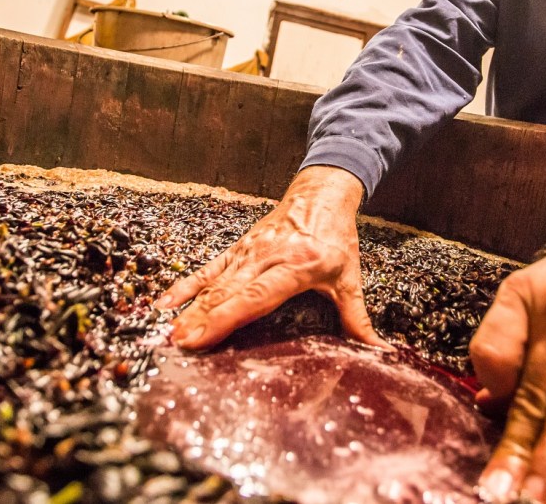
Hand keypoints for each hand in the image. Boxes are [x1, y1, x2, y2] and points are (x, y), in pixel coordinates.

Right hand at [158, 166, 384, 349]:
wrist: (321, 194)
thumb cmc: (336, 238)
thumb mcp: (350, 278)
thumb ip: (358, 319)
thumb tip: (381, 352)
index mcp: (295, 266)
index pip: (255, 296)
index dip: (226, 317)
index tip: (202, 337)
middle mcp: (265, 257)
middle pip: (227, 292)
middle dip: (200, 320)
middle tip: (176, 345)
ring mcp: (247, 252)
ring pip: (213, 282)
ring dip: (189, 308)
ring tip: (167, 332)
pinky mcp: (237, 249)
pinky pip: (207, 270)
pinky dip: (185, 286)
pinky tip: (164, 303)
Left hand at [470, 207, 545, 502]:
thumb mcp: (532, 294)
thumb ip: (508, 343)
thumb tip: (487, 403)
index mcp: (523, 298)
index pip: (492, 349)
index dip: (490, 391)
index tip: (488, 426)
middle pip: (531, 389)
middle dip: (515, 448)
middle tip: (499, 494)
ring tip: (538, 493)